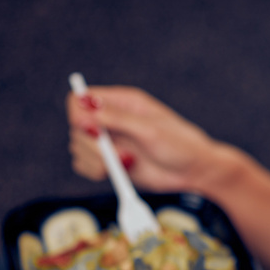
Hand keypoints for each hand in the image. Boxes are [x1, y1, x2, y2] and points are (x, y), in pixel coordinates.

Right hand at [66, 86, 219, 192]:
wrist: (193, 172)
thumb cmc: (181, 145)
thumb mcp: (150, 130)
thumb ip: (117, 119)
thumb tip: (87, 106)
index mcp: (122, 102)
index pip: (81, 98)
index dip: (78, 113)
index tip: (92, 130)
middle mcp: (112, 120)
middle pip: (77, 127)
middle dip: (92, 144)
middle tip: (119, 154)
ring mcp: (111, 142)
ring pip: (79, 148)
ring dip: (96, 160)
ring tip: (126, 162)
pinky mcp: (111, 163)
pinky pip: (85, 166)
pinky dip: (95, 171)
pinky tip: (118, 171)